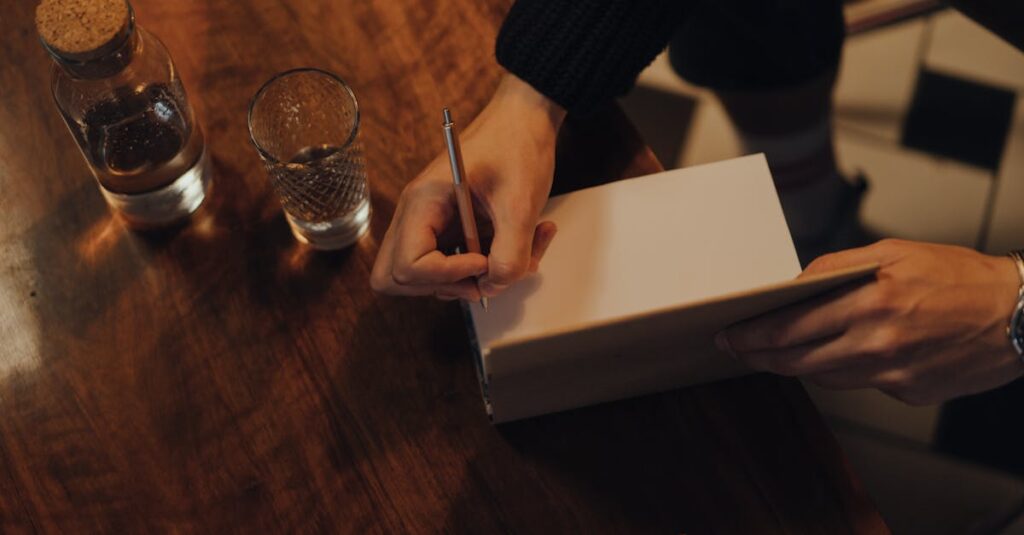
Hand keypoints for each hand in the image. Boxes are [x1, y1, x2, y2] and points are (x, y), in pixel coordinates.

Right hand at [371, 74, 563, 300]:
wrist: (527, 117)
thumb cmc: (517, 145)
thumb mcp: (520, 202)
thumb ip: (511, 253)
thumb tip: (496, 286)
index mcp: (423, 202)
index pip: (407, 266)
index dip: (446, 274)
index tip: (483, 260)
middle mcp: (418, 216)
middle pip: (396, 277)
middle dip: (442, 286)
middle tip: (482, 272)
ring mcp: (433, 224)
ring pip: (430, 278)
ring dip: (475, 278)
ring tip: (520, 251)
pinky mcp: (453, 229)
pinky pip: (458, 264)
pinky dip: (490, 265)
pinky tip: (525, 242)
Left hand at [717, 239, 1022, 404]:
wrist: (1019, 314)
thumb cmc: (958, 277)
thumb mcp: (893, 252)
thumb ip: (838, 268)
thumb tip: (794, 285)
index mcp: (871, 301)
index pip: (789, 327)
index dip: (752, 335)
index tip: (729, 335)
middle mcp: (878, 342)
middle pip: (796, 360)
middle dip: (758, 356)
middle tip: (736, 350)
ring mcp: (892, 373)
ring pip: (823, 376)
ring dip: (797, 364)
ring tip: (779, 351)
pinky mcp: (907, 392)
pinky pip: (859, 383)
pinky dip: (845, 368)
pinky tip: (847, 352)